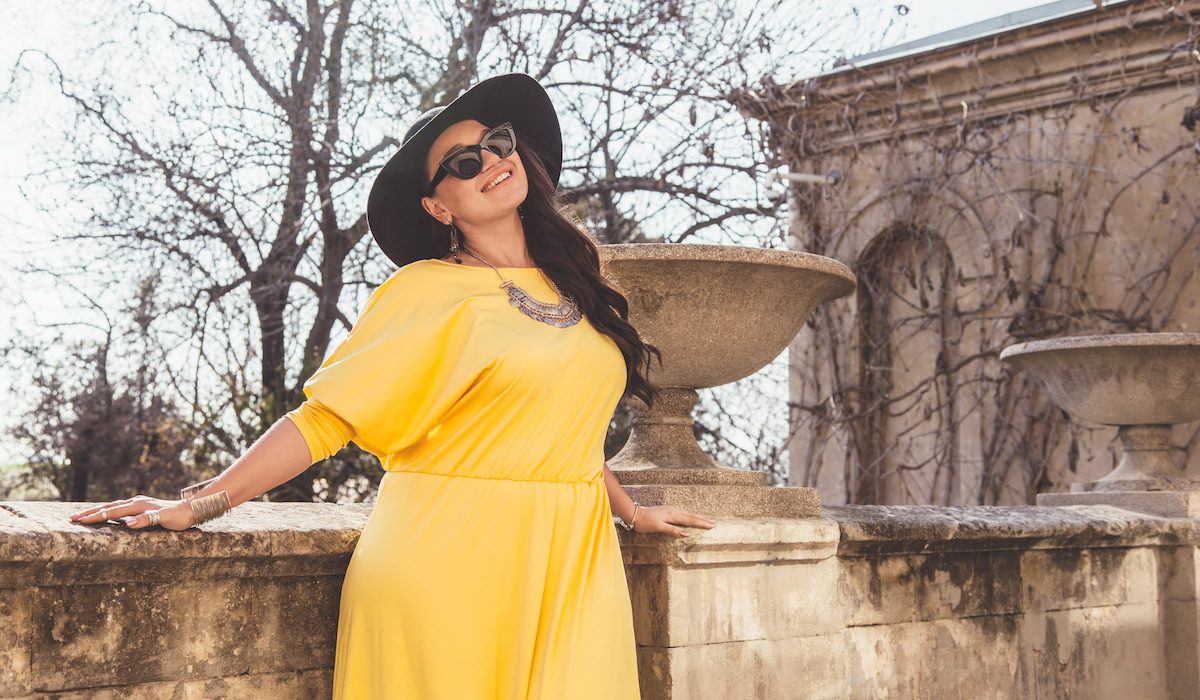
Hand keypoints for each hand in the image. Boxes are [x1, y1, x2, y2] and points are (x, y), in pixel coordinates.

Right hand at [68, 495, 195, 530]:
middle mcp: (136, 502)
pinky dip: (109, 509)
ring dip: (98, 510)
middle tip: (72, 518)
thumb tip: (129, 523)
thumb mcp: (164, 519)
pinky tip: (106, 512)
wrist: (191, 509)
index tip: (80, 521)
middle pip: (109, 507)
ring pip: (113, 506)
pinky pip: (121, 507)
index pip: (112, 511)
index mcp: (138, 506)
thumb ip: (147, 520)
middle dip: (90, 513)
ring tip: (84, 515)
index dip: (95, 516)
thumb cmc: (178, 517)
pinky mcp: (142, 506)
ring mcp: (139, 503)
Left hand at [632, 505, 716, 537]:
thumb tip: (687, 533)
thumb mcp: (659, 527)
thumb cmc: (645, 523)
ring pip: (687, 513)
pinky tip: (692, 517)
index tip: (711, 525)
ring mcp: (671, 510)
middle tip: (714, 522)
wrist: (634, 515)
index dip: (701, 523)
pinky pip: (683, 513)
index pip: (690, 520)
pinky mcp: (668, 510)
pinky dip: (690, 515)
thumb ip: (673, 530)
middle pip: (691, 516)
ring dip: (698, 517)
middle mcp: (673, 511)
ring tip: (707, 519)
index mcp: (672, 515)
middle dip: (703, 519)